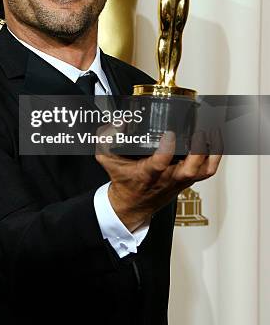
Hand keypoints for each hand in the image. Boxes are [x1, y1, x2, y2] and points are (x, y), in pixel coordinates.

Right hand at [95, 128, 221, 231]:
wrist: (133, 204)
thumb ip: (107, 137)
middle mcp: (167, 178)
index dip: (167, 149)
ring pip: (203, 169)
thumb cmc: (123, 179)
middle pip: (190, 169)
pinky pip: (208, 169)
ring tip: (213, 128)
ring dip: (212, 150)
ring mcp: (181, 180)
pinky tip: (217, 137)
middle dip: (199, 149)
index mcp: (147, 173)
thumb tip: (121, 120)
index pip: (160, 163)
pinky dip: (216, 154)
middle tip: (200, 130)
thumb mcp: (106, 158)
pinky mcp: (189, 179)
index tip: (169, 134)